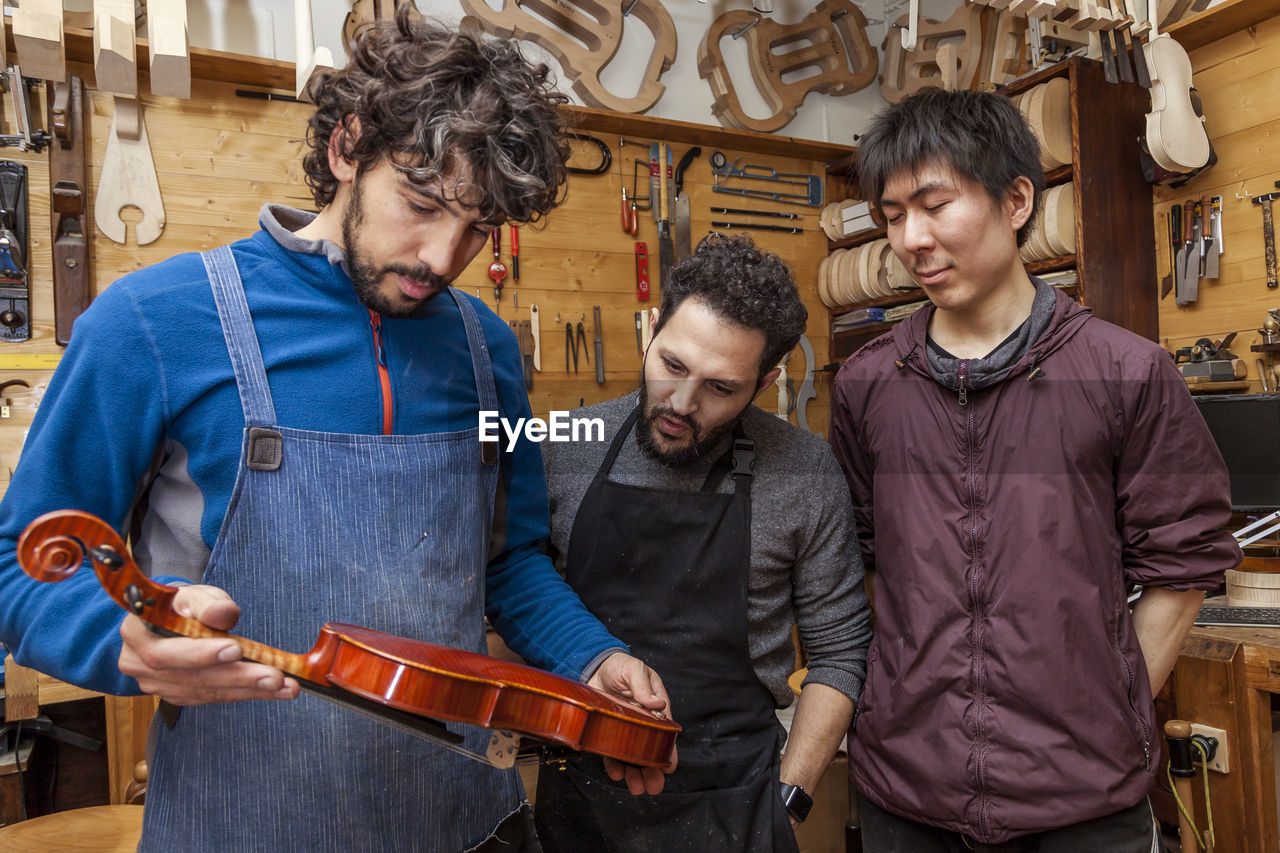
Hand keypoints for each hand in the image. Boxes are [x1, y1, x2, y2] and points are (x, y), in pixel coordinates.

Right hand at [117, 584, 299, 705]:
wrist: (169, 620)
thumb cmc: (183, 605)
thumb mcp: (195, 594)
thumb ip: (209, 603)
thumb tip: (224, 614)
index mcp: (137, 633)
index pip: (166, 651)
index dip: (201, 654)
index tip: (236, 649)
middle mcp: (140, 664)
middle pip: (191, 677)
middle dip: (236, 677)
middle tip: (274, 677)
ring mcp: (156, 684)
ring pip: (206, 691)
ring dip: (249, 690)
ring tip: (284, 686)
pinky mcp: (177, 695)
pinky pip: (212, 697)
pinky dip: (244, 694)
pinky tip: (272, 691)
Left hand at [586, 652, 677, 794]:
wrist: (594, 665)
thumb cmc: (620, 666)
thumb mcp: (634, 670)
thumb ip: (644, 687)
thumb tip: (658, 704)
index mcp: (654, 708)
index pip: (665, 733)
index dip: (668, 751)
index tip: (669, 767)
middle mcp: (642, 722)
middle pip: (650, 750)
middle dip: (653, 770)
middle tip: (654, 787)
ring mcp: (624, 729)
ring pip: (633, 756)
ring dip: (636, 773)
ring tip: (638, 788)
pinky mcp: (607, 731)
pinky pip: (612, 752)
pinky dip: (615, 764)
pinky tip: (617, 773)